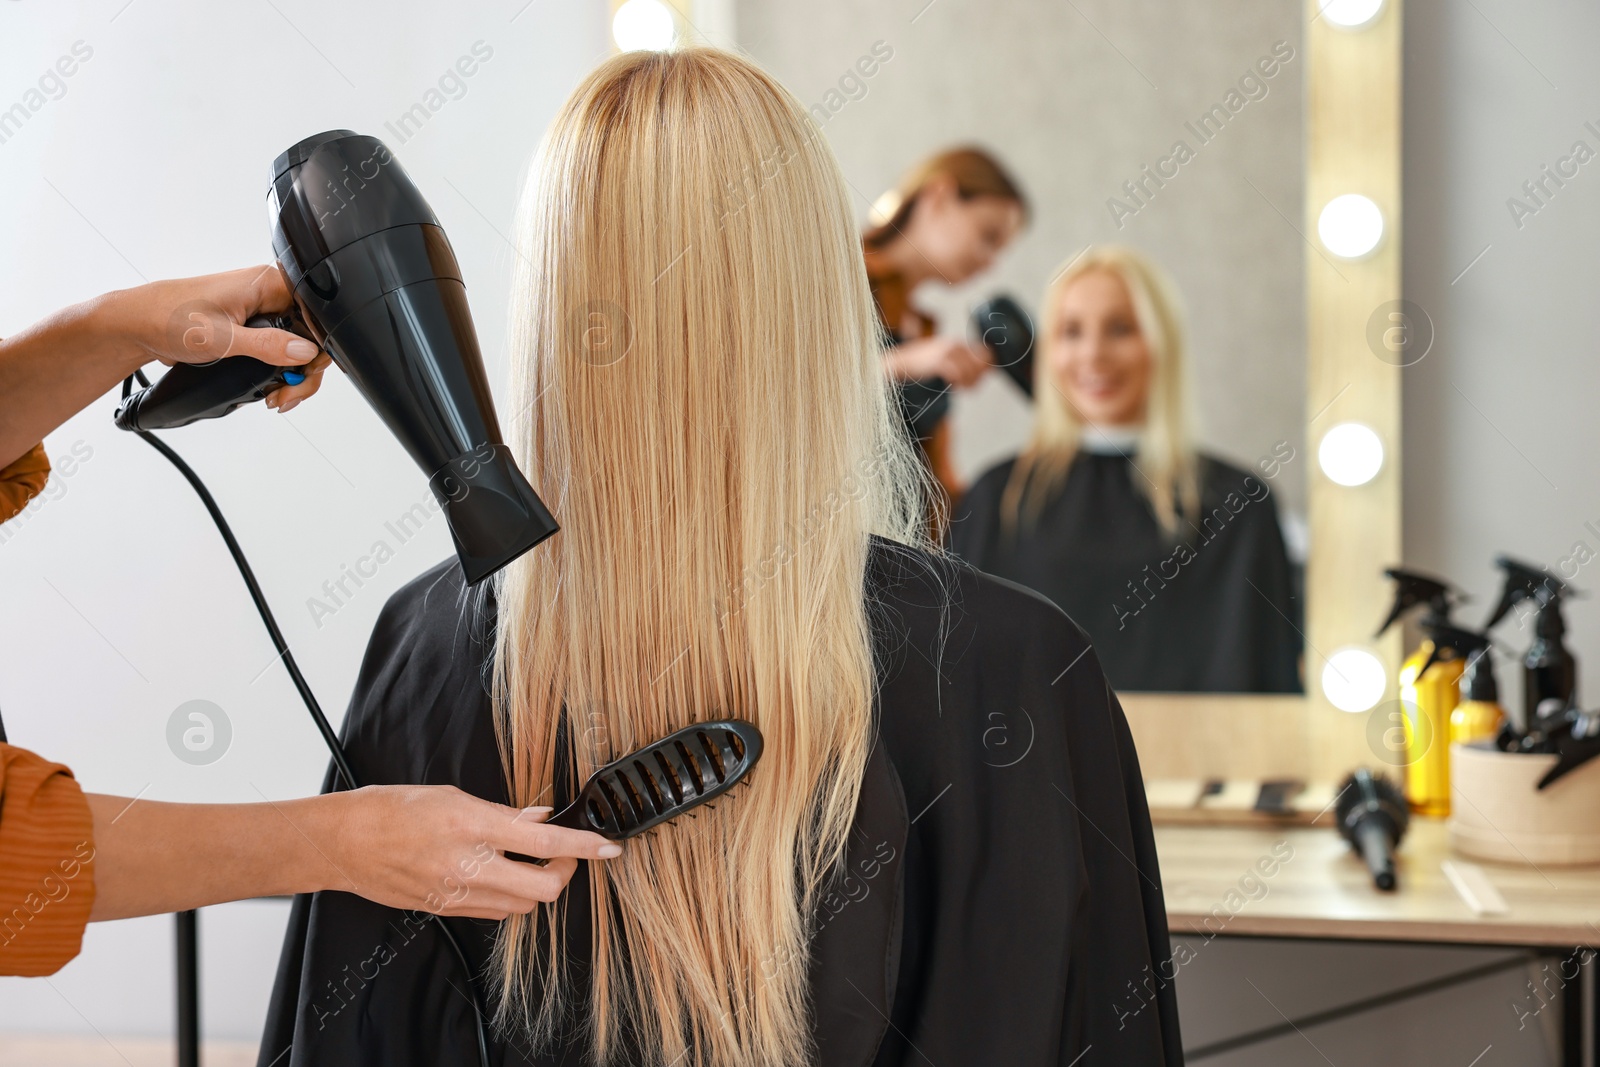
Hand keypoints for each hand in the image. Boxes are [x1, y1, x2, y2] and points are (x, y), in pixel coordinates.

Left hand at [110, 264, 333, 411]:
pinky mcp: (251, 327)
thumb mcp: (222, 337)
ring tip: (277, 396)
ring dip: (291, 375)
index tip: (302, 374)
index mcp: (268, 284)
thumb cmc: (170, 316)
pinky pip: (278, 349)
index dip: (317, 349)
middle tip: (287, 394)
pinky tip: (271, 388)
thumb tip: (305, 352)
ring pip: (296, 346)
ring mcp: (261, 311)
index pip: (315, 317)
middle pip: (310, 335)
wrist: (139, 324)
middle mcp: (269, 294)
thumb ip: (267, 345)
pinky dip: (277, 371)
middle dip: (304, 370)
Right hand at [320, 785, 620, 918]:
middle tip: (565, 855)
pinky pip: (495, 912)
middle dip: (564, 874)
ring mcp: (457, 894)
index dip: (584, 847)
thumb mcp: (452, 797)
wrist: (345, 843)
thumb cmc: (393, 810)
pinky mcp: (447, 911)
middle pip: (542, 890)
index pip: (544, 844)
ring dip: (537, 887)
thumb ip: (502, 813)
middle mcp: (468, 866)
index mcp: (472, 828)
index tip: (609, 847)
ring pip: (522, 906)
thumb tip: (540, 819)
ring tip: (531, 862)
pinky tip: (502, 875)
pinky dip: (510, 897)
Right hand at [887, 335, 990, 387]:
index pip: (986, 354)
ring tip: (961, 388)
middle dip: (978, 378)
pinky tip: (953, 385)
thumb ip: (962, 363)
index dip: (985, 368)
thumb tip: (982, 372)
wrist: (901, 362)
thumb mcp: (945, 358)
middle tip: (969, 387)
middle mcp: (956, 345)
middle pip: (981, 364)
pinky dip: (958, 382)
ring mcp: (947, 353)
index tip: (978, 379)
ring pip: (970, 371)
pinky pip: (957, 374)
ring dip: (969, 383)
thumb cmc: (923, 364)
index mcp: (959, 344)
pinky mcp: (939, 362)